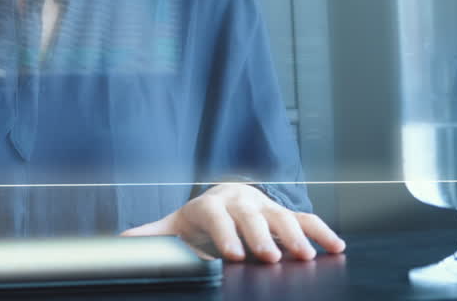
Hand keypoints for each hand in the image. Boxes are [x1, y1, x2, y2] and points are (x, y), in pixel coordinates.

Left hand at [120, 183, 344, 262]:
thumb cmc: (199, 219)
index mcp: (211, 205)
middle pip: (252, 218)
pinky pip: (307, 221)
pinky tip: (337, 248)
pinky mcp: (286, 213)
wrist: (224, 198)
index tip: (233, 256)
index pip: (217, 218)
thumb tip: (120, 243)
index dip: (225, 236)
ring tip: (305, 256)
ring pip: (282, 218)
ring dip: (296, 237)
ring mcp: (265, 206)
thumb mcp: (175, 225)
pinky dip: (322, 232)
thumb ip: (152, 236)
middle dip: (262, 238)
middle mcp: (240, 202)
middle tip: (272, 258)